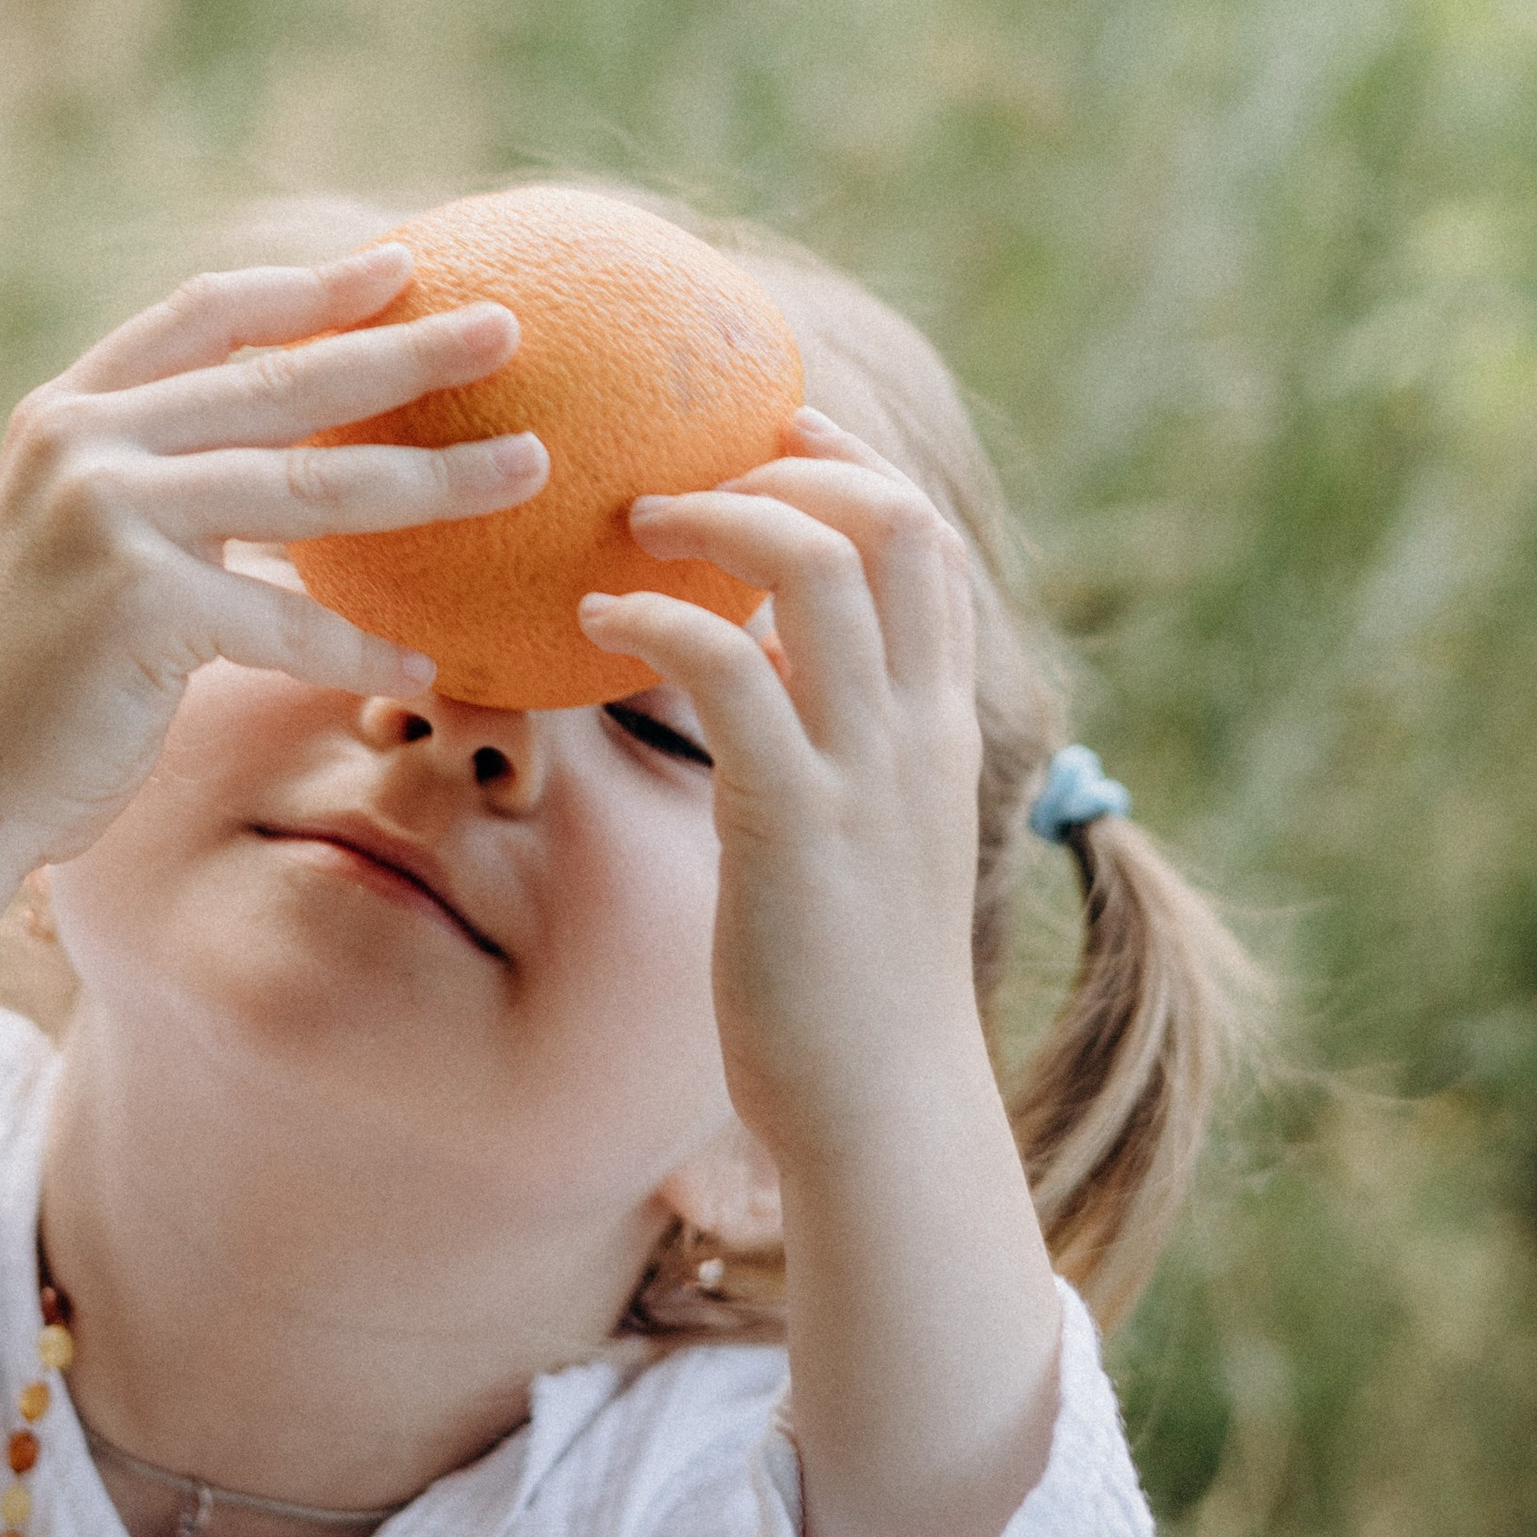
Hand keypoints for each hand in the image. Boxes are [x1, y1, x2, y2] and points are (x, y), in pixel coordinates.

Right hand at [0, 243, 546, 857]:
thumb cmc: (42, 670)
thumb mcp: (87, 538)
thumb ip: (168, 478)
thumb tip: (309, 457)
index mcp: (73, 410)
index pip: (205, 314)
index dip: (308, 287)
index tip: (402, 263)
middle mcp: (85, 443)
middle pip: (282, 383)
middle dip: (407, 353)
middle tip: (506, 328)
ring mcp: (109, 517)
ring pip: (312, 490)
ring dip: (435, 485)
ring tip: (527, 469)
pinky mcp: (139, 605)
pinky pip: (288, 621)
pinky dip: (360, 650)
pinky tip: (425, 670)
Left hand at [581, 403, 985, 1172]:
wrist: (883, 1114)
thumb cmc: (852, 992)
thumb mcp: (866, 844)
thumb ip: (834, 752)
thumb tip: (762, 687)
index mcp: (939, 727)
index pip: (927, 543)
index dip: (853, 460)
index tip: (775, 422)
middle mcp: (916, 726)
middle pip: (892, 519)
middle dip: (793, 460)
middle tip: (688, 469)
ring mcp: (863, 767)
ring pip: (818, 565)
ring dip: (716, 517)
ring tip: (633, 523)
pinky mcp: (793, 818)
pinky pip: (728, 668)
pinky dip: (659, 618)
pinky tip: (598, 622)